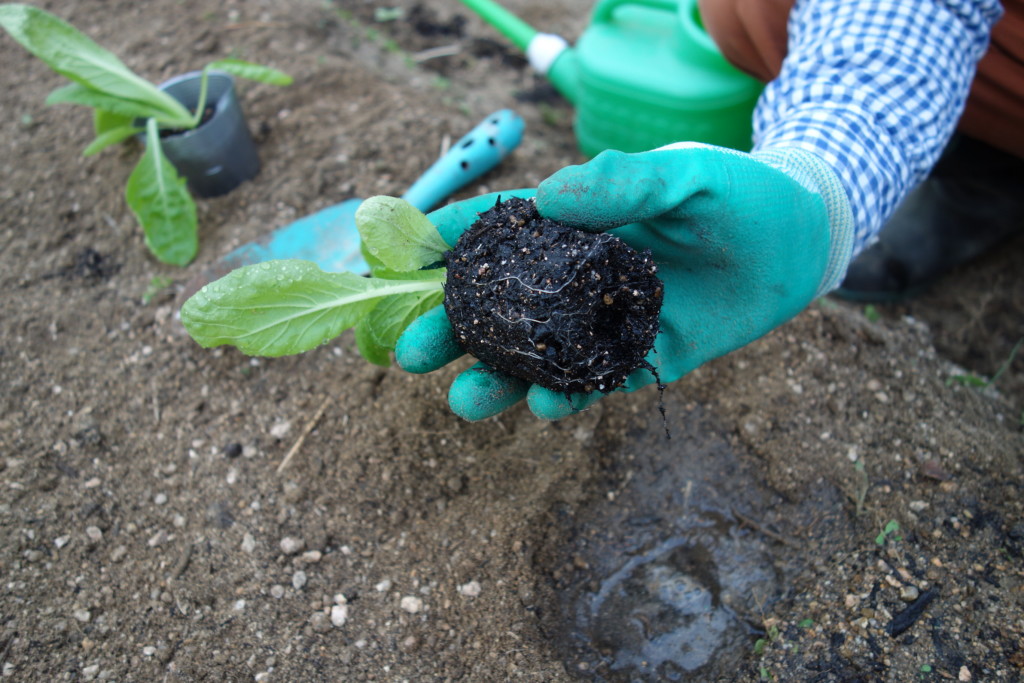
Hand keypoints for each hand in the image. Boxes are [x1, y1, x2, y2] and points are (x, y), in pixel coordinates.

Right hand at [397, 144, 851, 420]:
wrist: (799, 244)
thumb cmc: (737, 195)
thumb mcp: (682, 173)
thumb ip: (621, 182)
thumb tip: (549, 200)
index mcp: (575, 224)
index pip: (497, 230)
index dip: (445, 242)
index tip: (397, 258)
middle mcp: (576, 278)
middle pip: (497, 307)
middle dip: (449, 329)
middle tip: (409, 351)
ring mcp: (603, 323)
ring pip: (533, 357)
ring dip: (494, 380)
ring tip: (461, 399)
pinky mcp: (640, 361)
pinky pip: (592, 385)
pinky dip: (564, 398)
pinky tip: (542, 405)